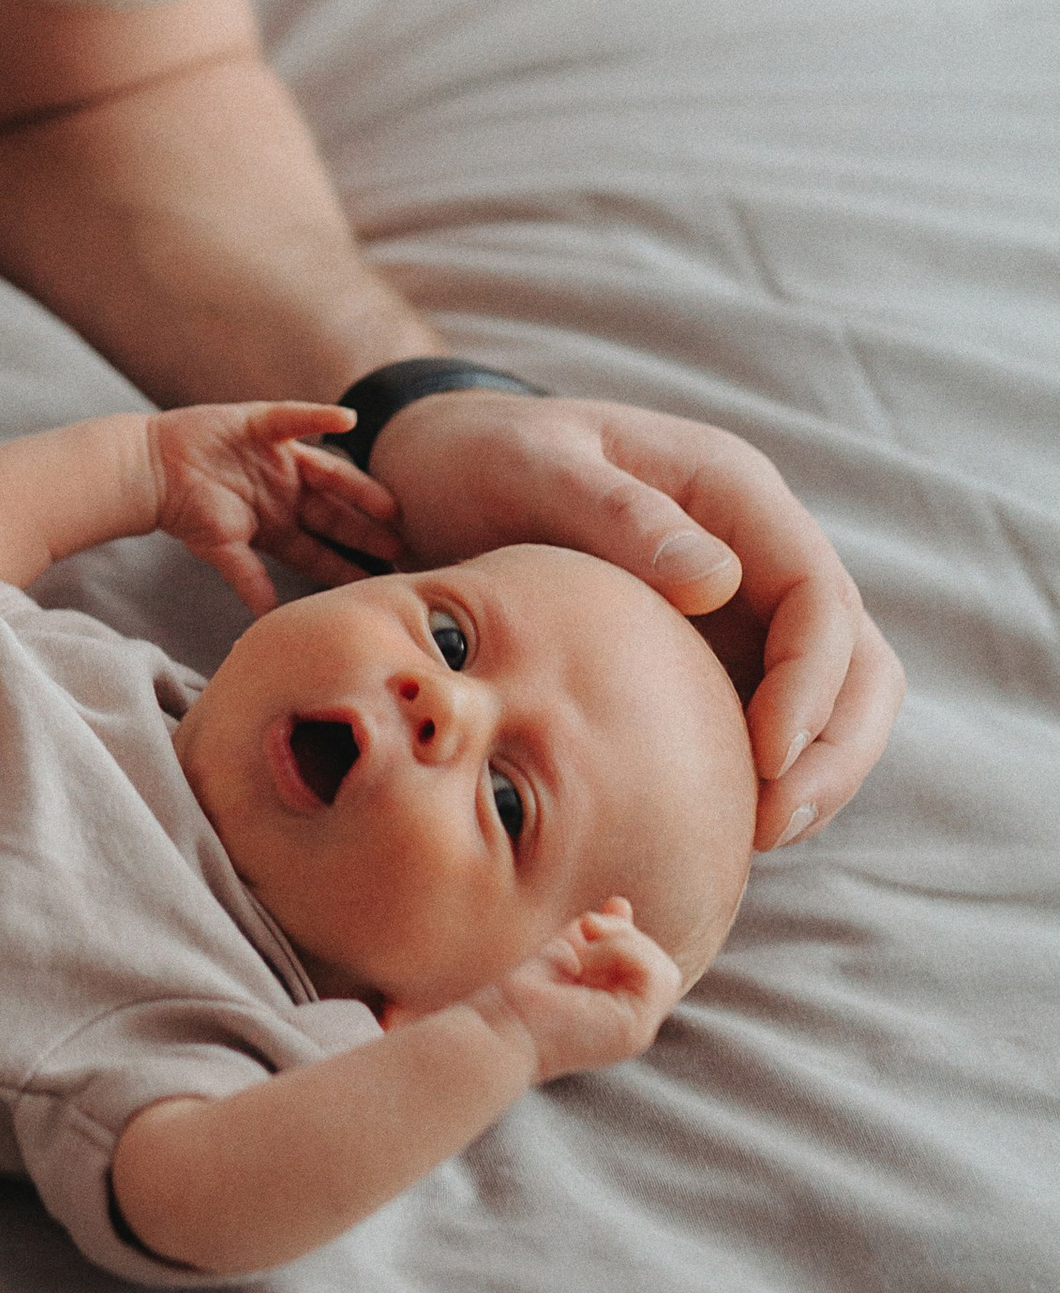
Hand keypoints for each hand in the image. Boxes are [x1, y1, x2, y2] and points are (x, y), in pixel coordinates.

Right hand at [152, 400, 405, 612]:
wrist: (150, 472)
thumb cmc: (183, 513)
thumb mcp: (223, 552)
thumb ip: (251, 583)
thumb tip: (271, 623)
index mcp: (277, 526)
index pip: (321, 552)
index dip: (349, 567)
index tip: (381, 585)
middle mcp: (285, 493)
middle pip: (335, 515)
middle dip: (366, 532)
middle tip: (401, 549)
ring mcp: (277, 459)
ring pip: (329, 473)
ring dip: (359, 488)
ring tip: (388, 505)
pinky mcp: (261, 425)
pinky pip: (296, 418)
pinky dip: (319, 417)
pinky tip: (347, 419)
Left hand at [370, 388, 902, 852]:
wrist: (436, 470)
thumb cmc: (484, 456)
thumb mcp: (532, 466)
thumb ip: (616, 513)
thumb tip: (718, 580)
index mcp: (733, 493)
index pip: (821, 595)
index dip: (811, 682)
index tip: (764, 755)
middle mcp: (756, 551)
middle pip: (855, 659)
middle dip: (835, 746)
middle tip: (771, 822)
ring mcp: (743, 609)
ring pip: (833, 701)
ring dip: (813, 773)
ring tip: (751, 836)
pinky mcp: (712, 658)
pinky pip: (768, 724)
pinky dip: (763, 778)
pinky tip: (713, 823)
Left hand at [437, 900, 682, 1083]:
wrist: (503, 1027)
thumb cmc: (524, 995)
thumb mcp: (569, 952)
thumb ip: (598, 935)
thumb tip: (622, 903)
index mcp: (622, 1012)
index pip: (652, 966)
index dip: (628, 937)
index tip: (587, 923)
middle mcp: (635, 1025)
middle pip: (661, 965)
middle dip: (625, 936)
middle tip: (584, 931)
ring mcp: (638, 1030)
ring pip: (664, 969)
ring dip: (622, 944)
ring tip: (582, 953)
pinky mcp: (635, 1028)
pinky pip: (654, 975)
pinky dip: (620, 953)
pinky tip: (584, 963)